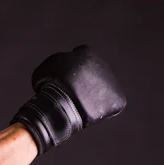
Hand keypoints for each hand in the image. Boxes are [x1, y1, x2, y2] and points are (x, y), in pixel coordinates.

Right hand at [11, 45, 126, 154]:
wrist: (60, 106)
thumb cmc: (49, 87)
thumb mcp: (46, 68)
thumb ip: (58, 64)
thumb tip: (61, 70)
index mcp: (86, 52)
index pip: (82, 54)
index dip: (74, 67)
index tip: (68, 77)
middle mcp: (102, 63)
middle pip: (95, 71)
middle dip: (87, 80)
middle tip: (74, 92)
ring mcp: (111, 81)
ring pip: (103, 88)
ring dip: (95, 94)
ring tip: (80, 104)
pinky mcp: (117, 99)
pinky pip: (111, 104)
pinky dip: (102, 109)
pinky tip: (89, 112)